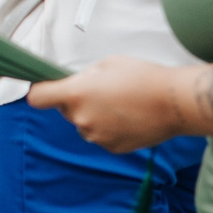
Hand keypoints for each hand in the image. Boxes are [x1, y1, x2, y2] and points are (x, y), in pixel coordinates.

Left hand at [27, 56, 190, 152]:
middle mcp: (82, 119)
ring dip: (94, 116)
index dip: (39, 92)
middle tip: (101, 91)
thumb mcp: (107, 64)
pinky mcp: (112, 148)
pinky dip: (109, 128)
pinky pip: (101, 136)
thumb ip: (84, 76)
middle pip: (65, 110)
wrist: (175, 103)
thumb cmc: (143, 77)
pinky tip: (128, 117)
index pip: (38, 98)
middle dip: (76, 101)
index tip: (45, 89)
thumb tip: (77, 84)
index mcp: (76, 94)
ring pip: (84, 124)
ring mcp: (97, 136)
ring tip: (120, 104)